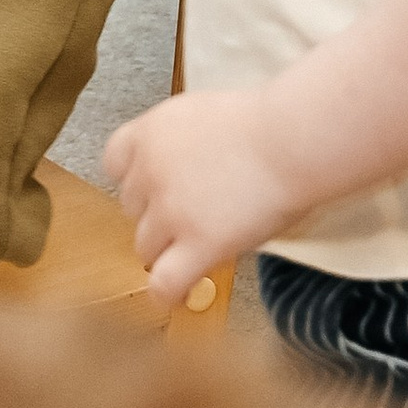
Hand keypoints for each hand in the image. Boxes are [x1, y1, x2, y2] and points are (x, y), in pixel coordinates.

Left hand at [104, 84, 293, 301]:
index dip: (137, 178)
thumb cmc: (265, 124)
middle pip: (131, 208)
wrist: (292, 140)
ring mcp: (170, 211)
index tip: (155, 186)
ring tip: (199, 247)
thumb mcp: (203, 115)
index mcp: (151, 131)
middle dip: (158, 213)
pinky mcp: (197, 244)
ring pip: (145, 248)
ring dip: (168, 250)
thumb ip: (178, 143)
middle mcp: (151, 171)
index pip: (115, 163)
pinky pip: (164, 283)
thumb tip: (179, 171)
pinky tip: (181, 293)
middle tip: (194, 212)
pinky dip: (168, 293)